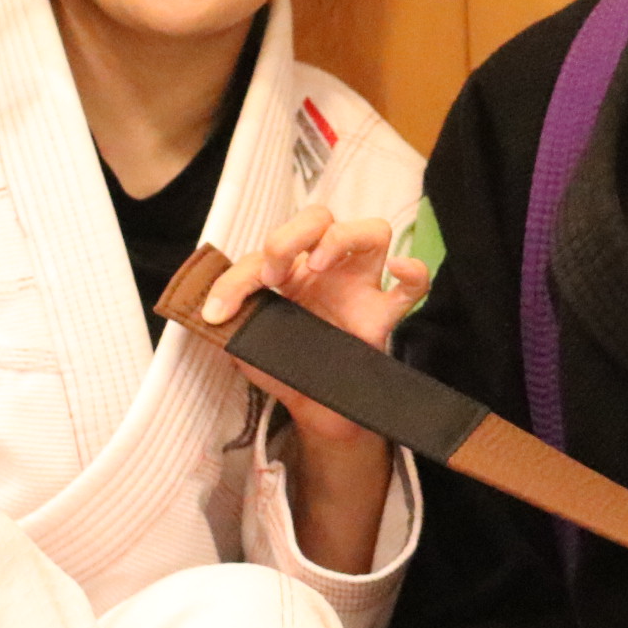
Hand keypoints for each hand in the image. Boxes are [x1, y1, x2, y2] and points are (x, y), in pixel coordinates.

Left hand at [199, 205, 426, 447]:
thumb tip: (213, 313)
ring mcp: (361, 288)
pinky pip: (414, 287)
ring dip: (342, 237)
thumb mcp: (248, 339)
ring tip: (318, 265)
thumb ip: (236, 317)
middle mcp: (328, 269)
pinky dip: (413, 271)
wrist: (312, 409)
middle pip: (322, 217)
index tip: (221, 309)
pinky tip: (398, 268)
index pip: (266, 250)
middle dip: (292, 235)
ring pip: (373, 231)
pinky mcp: (384, 316)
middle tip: (276, 273)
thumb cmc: (285, 365)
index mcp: (292, 270)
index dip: (240, 274)